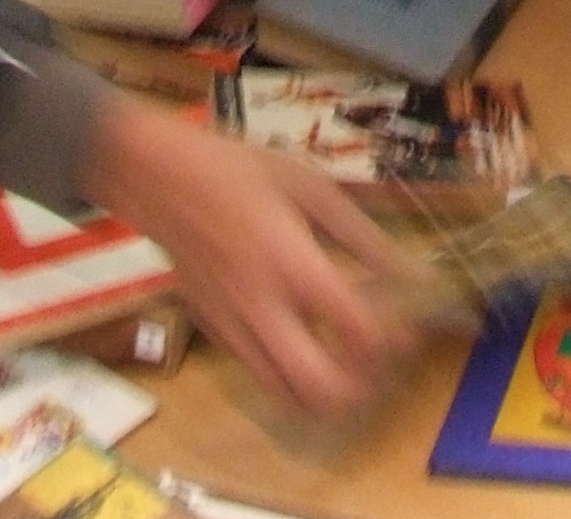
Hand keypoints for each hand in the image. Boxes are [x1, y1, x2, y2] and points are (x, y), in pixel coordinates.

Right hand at [81, 91, 411, 423]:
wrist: (160, 179)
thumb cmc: (240, 172)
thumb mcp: (310, 187)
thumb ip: (360, 233)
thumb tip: (406, 270)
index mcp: (295, 264)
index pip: (358, 332)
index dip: (394, 341)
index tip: (409, 327)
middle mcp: (265, 309)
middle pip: (322, 389)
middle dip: (363, 388)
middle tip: (378, 362)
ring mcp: (234, 328)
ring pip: (287, 398)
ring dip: (326, 394)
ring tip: (347, 365)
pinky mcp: (213, 334)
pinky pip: (259, 376)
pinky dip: (291, 378)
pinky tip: (306, 345)